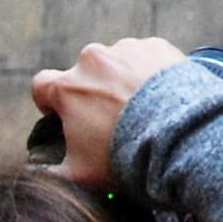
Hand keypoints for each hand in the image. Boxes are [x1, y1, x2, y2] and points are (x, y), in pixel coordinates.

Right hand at [30, 38, 188, 186]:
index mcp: (67, 87)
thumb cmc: (126, 154)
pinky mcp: (158, 46)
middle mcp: (93, 60)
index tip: (63, 115)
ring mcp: (126, 49)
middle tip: (113, 120)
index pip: (41, 86)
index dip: (49, 102)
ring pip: (118, 64)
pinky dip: (152, 73)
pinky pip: (148, 58)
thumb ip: (52, 171)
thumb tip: (43, 172)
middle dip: (94, 94)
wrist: (181, 134)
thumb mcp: (80, 174)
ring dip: (124, 81)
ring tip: (143, 110)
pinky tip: (162, 98)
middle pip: (85, 75)